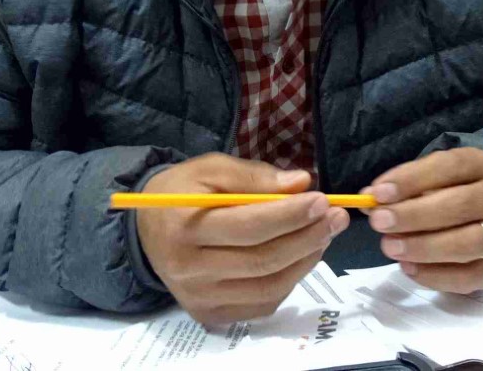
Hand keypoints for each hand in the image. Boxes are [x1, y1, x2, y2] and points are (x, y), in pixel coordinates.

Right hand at [136, 154, 349, 324]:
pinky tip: (300, 257)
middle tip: (334, 218)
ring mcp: (199, 297)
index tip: (321, 200)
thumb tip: (301, 184)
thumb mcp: (211, 168)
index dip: (290, 215)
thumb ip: (255, 177)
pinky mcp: (209, 314)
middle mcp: (189, 268)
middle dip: (306, 238)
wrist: (148, 229)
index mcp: (185, 225)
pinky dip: (289, 282)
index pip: (248, 225)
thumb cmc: (183, 192)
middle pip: (262, 260)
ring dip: (304, 261)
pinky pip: (261, 303)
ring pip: (267, 287)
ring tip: (323, 235)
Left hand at [363, 147, 482, 292]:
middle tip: (379, 223)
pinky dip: (436, 276)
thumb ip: (399, 190)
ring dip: (426, 247)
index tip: (378, 194)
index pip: (449, 166)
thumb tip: (369, 199)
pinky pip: (471, 277)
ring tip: (390, 247)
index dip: (412, 179)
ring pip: (471, 242)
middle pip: (461, 205)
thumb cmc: (444, 194)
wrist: (480, 220)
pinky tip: (408, 268)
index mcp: (479, 164)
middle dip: (415, 215)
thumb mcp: (423, 182)